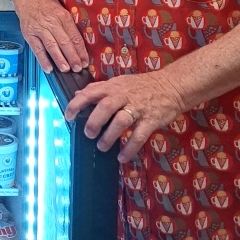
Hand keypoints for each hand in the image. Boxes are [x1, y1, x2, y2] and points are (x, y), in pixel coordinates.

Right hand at [15, 0, 88, 73]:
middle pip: (64, 42)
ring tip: (66, 69)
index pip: (74, 36)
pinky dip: (42, 60)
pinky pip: (37, 49)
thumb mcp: (61, 8)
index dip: (81, 50)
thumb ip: (68, 24)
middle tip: (78, 68)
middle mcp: (51, 22)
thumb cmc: (46, 3)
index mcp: (63, 15)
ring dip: (59, 59)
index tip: (85, 61)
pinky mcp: (29, 33)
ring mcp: (39, 28)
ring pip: (51, 46)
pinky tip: (49, 69)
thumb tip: (77, 43)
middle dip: (72, 57)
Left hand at [64, 71, 186, 162]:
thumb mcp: (118, 82)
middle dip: (94, 122)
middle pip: (105, 107)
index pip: (91, 93)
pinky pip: (139, 136)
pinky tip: (122, 157)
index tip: (68, 116)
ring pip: (121, 121)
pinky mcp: (151, 120)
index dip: (77, 104)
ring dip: (109, 136)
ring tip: (102, 147)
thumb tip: (78, 95)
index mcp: (113, 87)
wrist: (171, 86)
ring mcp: (138, 108)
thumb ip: (98, 89)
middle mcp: (124, 96)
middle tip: (88, 134)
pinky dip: (130, 148)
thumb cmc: (141, 86)